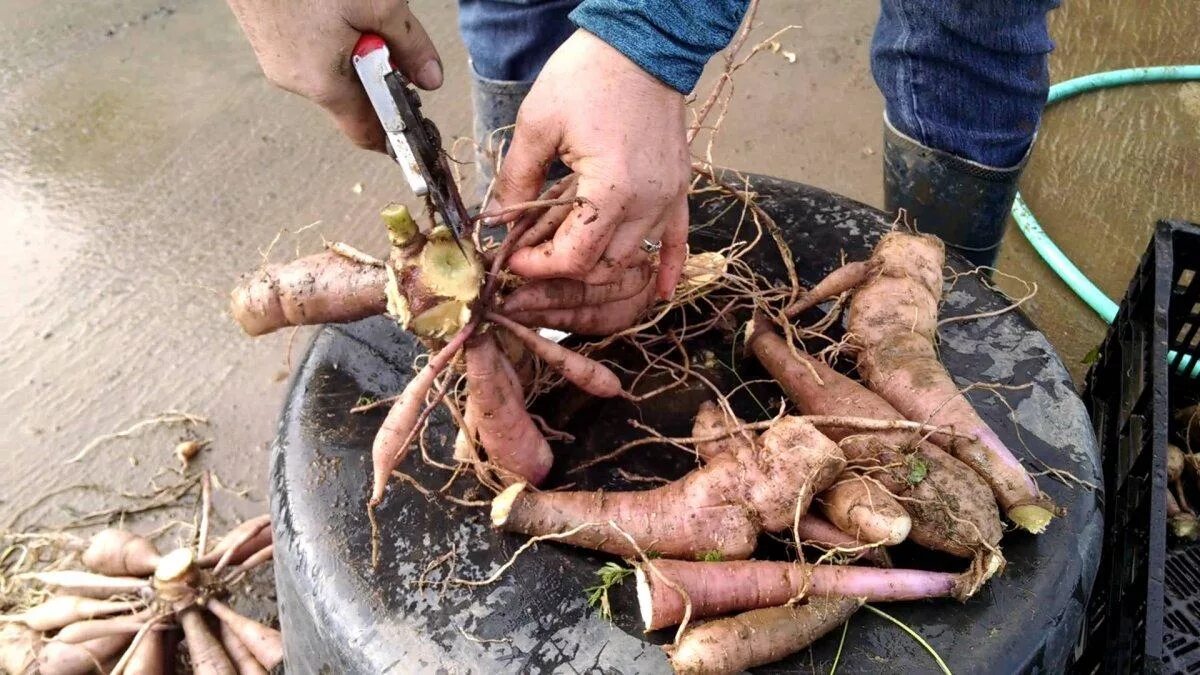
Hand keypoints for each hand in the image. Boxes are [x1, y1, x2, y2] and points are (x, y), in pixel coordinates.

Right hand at [226, 0, 441, 149]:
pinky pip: (311, 54)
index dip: (395, 133)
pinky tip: (333, 9)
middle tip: (390, 39)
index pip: (366, 133)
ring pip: (332, 73)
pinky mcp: (268, 40)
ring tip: (356, 13)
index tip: (418, 125)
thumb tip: (431, 80)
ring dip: (354, 53)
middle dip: (378, 76)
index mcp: (323, 84)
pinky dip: (332, 41)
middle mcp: (296, 81)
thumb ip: (409, 46)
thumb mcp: (377, 5)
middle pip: (352, 99)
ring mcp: (277, 61)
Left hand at [493, 30, 690, 300]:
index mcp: (612, 190)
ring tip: (567, 247)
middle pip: (602, 266)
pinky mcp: (678, 188)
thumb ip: (516, 180)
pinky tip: (663, 291)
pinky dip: (669, 266)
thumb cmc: (588, 76)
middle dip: (562, 267)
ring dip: (598, 263)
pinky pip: (679, 239)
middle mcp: (646, 202)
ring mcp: (667, 198)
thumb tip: (498, 220)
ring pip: (631, 259)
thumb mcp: (536, 124)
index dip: (537, 265)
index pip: (573, 258)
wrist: (640, 45)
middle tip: (532, 251)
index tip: (513, 256)